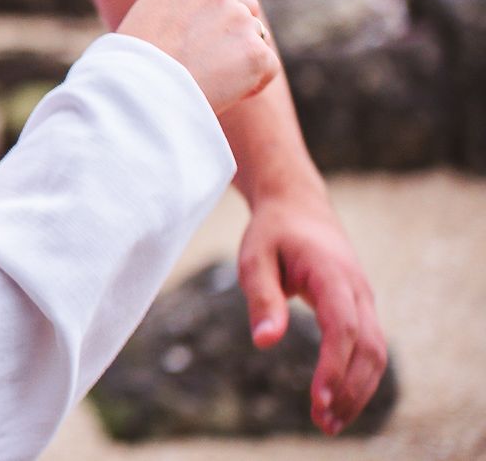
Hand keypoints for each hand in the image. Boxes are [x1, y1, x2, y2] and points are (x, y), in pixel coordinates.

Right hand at [117, 0, 278, 111]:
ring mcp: (239, 17)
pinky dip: (253, 82)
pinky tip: (223, 91)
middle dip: (236, 29)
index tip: (212, 21)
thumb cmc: (133, 61)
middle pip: (246, 5)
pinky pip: (268, 66)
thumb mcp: (150, 15)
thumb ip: (184, 6)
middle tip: (209, 59)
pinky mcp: (256, 51)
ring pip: (258, 36)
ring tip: (209, 77)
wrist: (138, 91)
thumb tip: (211, 21)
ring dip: (242, 55)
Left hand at [238, 191, 386, 435]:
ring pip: (376, 352)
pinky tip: (338, 401)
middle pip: (368, 348)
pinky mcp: (360, 309)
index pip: (342, 327)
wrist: (298, 207)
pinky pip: (369, 348)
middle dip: (350, 389)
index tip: (319, 398)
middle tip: (324, 423)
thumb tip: (265, 342)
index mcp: (331, 274)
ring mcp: (364, 299)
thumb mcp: (253, 257)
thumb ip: (261, 297)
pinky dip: (359, 377)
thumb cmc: (272, 233)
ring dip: (358, 390)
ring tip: (330, 423)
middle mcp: (357, 289)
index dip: (334, 365)